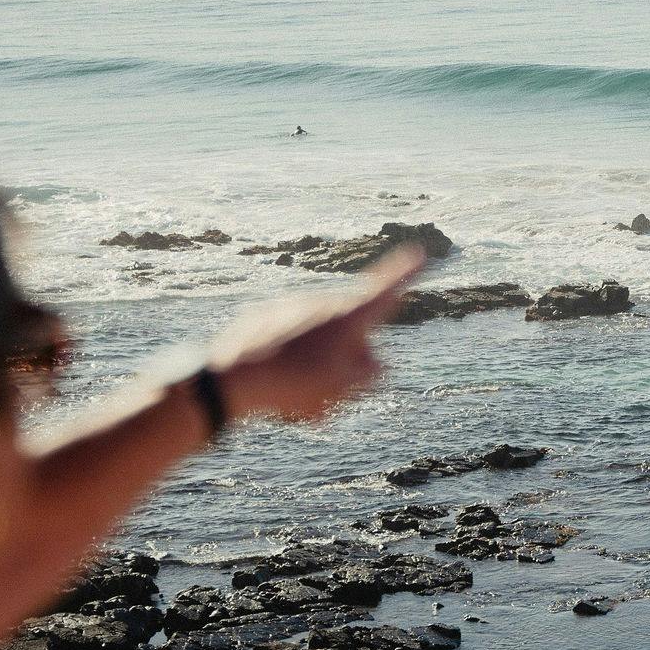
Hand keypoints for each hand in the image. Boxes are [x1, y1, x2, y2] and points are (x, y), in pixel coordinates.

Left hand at [209, 247, 423, 421]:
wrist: (228, 379)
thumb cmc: (293, 385)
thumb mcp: (341, 389)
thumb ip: (366, 376)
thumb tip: (374, 365)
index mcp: (347, 317)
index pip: (385, 290)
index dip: (406, 274)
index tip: (421, 253)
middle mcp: (321, 303)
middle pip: (350, 332)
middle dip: (349, 359)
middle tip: (334, 394)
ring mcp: (290, 307)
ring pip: (316, 338)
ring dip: (315, 364)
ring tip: (295, 396)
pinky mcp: (262, 317)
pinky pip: (286, 340)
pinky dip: (286, 361)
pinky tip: (272, 385)